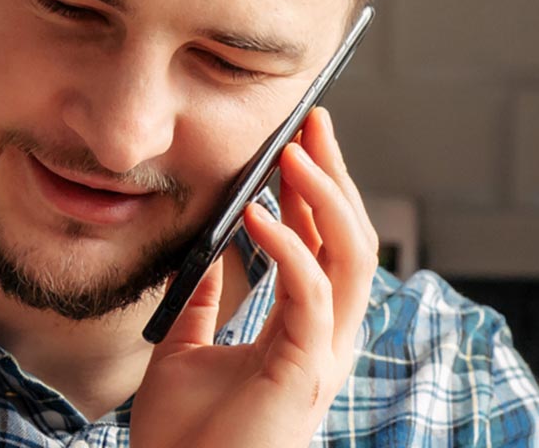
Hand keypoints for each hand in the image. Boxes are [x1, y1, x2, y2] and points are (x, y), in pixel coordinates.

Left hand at [130, 107, 379, 447]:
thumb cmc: (186, 442)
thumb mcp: (186, 353)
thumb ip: (203, 308)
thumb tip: (205, 262)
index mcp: (307, 334)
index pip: (328, 246)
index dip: (318, 190)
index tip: (297, 141)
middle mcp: (327, 339)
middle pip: (353, 240)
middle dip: (335, 176)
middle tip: (313, 121)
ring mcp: (323, 354)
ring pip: (352, 257)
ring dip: (325, 197)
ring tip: (293, 152)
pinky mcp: (305, 368)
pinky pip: (312, 293)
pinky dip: (287, 246)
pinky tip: (256, 213)